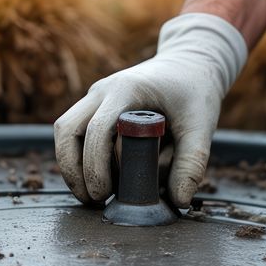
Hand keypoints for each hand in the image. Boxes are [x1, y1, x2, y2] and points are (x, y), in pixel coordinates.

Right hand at [54, 13, 247, 206]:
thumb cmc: (194, 91)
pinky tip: (95, 179)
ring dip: (70, 164)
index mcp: (126, 89)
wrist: (189, 64)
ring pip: (64, 131)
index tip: (105, 194)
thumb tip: (178, 200)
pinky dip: (78, 156)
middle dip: (74, 170)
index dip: (95, 166)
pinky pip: (74, 131)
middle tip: (93, 199)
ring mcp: (96, 97)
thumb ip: (192, 162)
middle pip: (67, 130)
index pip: (97, 130)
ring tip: (89, 194)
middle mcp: (103, 90)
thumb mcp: (201, 124)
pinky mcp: (96, 105)